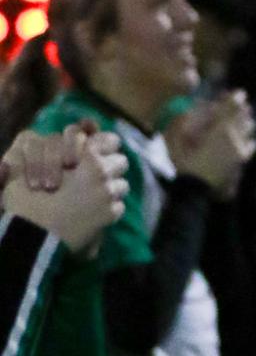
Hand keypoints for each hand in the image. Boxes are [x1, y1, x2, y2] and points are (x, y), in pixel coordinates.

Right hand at [0, 127, 129, 251]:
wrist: (33, 230)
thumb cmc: (32, 192)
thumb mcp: (42, 159)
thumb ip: (72, 143)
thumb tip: (88, 125)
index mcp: (88, 156)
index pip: (111, 140)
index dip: (104, 145)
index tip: (95, 153)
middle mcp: (104, 172)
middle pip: (121, 161)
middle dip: (110, 166)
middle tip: (93, 175)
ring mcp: (110, 195)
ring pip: (123, 185)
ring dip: (111, 187)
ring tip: (93, 195)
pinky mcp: (111, 215)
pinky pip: (119, 207)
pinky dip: (109, 208)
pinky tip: (93, 212)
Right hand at [164, 91, 255, 197]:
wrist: (196, 189)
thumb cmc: (184, 163)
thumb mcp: (176, 141)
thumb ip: (182, 123)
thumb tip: (186, 111)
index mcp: (219, 129)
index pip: (231, 108)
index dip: (235, 98)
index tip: (238, 93)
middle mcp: (233, 137)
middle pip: (242, 117)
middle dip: (242, 108)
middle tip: (242, 103)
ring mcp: (239, 149)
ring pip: (248, 130)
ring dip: (247, 122)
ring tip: (247, 118)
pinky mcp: (241, 161)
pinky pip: (250, 147)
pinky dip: (249, 140)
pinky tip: (249, 140)